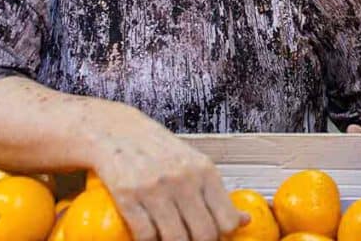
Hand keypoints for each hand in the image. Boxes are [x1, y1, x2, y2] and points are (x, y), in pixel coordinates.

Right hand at [87, 109, 248, 240]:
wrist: (116, 130)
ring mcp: (155, 188)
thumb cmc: (159, 150)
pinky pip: (145, 235)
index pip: (227, 220)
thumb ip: (217, 193)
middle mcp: (183, 179)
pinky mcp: (127, 196)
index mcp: (205, 171)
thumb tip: (244, 220)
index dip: (221, 236)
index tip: (212, 236)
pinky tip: (148, 234)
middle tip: (189, 238)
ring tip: (169, 236)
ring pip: (175, 239)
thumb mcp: (195, 164)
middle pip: (203, 235)